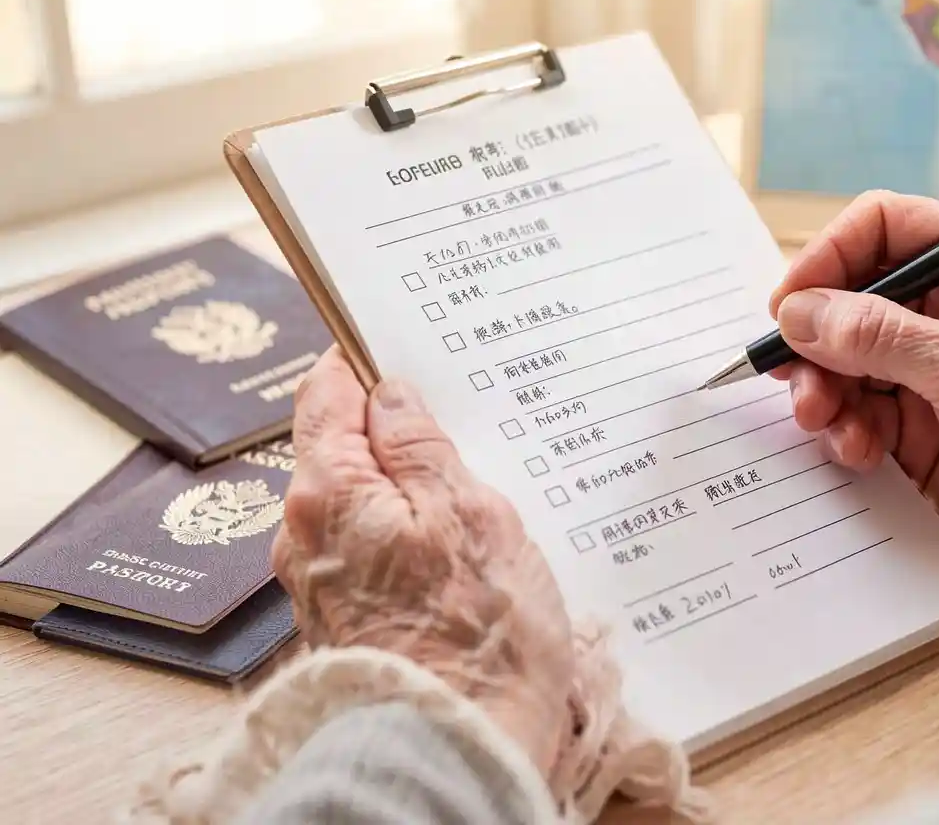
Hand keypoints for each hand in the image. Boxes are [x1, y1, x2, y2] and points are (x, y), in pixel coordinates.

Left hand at [270, 347, 573, 774]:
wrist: (455, 751)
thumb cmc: (476, 638)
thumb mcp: (469, 515)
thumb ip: (422, 447)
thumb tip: (391, 393)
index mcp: (328, 493)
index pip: (324, 394)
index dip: (361, 362)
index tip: (399, 343)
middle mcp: (304, 534)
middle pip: (340, 447)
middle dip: (395, 427)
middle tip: (463, 417)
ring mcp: (320, 580)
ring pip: (362, 499)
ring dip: (408, 483)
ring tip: (474, 484)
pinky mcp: (345, 616)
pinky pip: (371, 546)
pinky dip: (407, 530)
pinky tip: (456, 545)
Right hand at [769, 191, 938, 604]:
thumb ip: (878, 336)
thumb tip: (799, 313)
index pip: (883, 230)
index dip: (829, 256)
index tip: (790, 301)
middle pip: (849, 300)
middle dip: (816, 338)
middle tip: (795, 374)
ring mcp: (929, 371)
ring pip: (842, 362)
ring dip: (823, 390)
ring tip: (825, 419)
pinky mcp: (916, 428)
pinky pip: (854, 415)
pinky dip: (843, 431)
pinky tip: (859, 451)